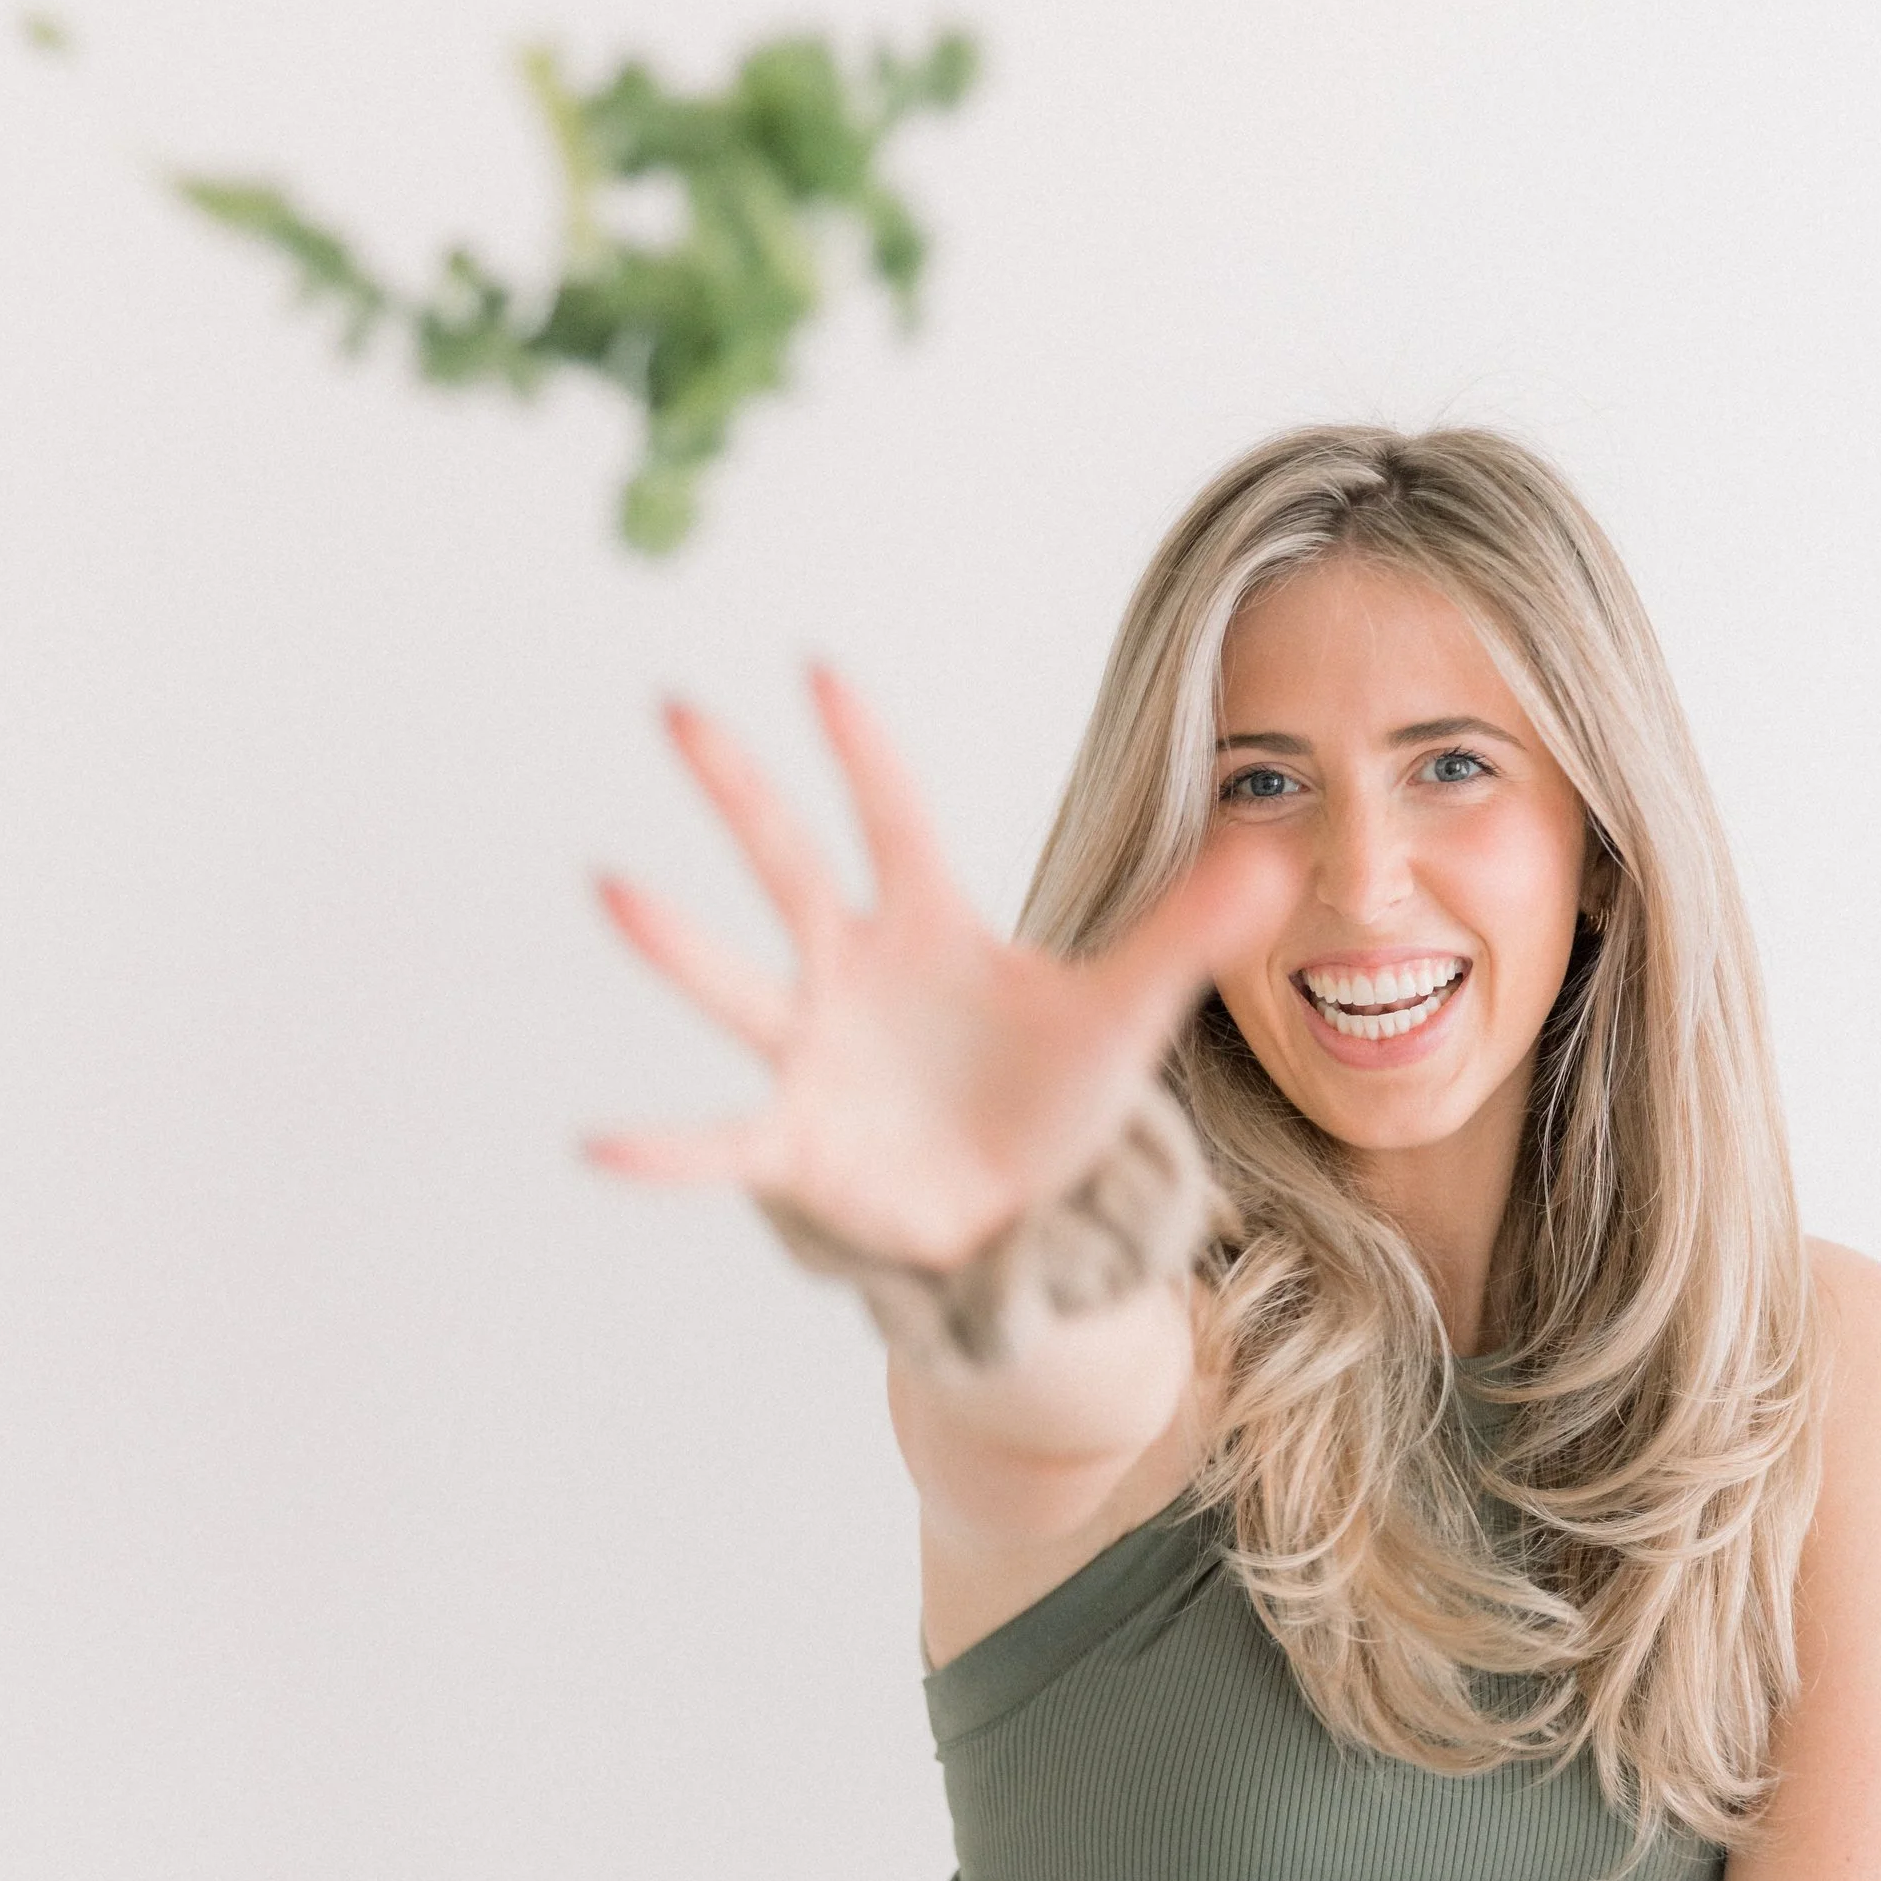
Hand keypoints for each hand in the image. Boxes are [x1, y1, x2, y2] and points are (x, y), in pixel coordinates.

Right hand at [585, 667, 1293, 1271]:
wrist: (1019, 1211)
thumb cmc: (1057, 1095)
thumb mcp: (1128, 1010)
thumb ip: (1190, 930)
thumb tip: (1280, 849)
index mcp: (929, 926)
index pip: (894, 819)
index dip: (865, 752)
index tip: (820, 670)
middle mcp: (854, 973)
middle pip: (790, 867)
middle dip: (739, 792)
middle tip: (676, 709)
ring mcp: (815, 1054)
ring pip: (738, 985)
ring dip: (677, 942)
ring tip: (614, 887)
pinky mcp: (798, 1143)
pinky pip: (720, 1143)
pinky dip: (663, 1150)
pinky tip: (599, 1142)